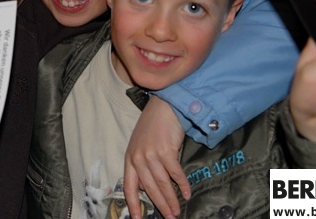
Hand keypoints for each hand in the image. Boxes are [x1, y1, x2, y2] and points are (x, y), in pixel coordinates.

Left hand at [124, 96, 190, 218]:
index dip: (133, 205)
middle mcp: (138, 158)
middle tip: (170, 217)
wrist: (164, 107)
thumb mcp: (141, 147)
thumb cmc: (154, 127)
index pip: (129, 187)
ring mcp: (151, 154)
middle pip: (149, 188)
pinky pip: (175, 173)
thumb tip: (145, 187)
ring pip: (162, 184)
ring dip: (171, 199)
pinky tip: (186, 193)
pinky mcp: (166, 151)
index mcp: (130, 159)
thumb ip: (141, 167)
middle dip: (160, 205)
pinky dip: (182, 185)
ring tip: (177, 211)